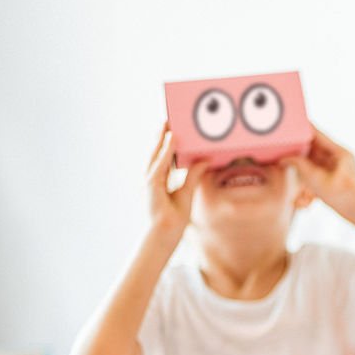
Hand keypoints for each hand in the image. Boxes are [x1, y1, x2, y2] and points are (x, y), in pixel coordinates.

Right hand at [146, 122, 208, 240]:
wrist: (163, 236)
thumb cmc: (173, 219)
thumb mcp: (187, 193)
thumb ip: (193, 176)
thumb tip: (205, 160)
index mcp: (158, 180)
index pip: (163, 157)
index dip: (166, 142)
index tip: (171, 127)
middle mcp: (152, 178)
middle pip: (157, 152)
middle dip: (162, 135)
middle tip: (168, 118)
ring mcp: (149, 181)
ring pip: (156, 155)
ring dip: (162, 138)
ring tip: (168, 123)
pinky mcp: (151, 186)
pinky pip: (159, 164)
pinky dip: (165, 152)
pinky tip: (171, 140)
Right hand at [280, 129, 354, 218]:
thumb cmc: (343, 195)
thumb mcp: (316, 179)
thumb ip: (299, 166)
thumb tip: (285, 158)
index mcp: (339, 152)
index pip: (317, 135)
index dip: (302, 130)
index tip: (289, 127)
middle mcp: (338, 160)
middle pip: (313, 152)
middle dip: (298, 157)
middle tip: (284, 155)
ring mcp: (336, 172)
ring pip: (313, 168)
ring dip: (302, 177)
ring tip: (294, 183)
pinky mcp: (333, 183)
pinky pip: (316, 180)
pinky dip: (308, 188)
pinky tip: (303, 201)